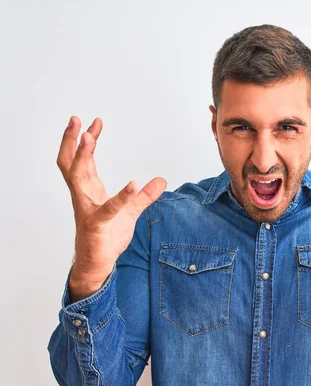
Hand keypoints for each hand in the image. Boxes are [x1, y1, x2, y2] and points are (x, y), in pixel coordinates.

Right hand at [57, 116, 166, 299]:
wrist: (98, 262)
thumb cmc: (107, 236)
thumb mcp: (131, 211)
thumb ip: (145, 196)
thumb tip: (161, 180)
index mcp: (88, 190)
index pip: (82, 160)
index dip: (87, 140)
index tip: (95, 123)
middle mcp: (82, 196)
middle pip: (69, 162)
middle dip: (70, 140)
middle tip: (75, 119)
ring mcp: (86, 209)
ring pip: (76, 177)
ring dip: (81, 156)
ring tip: (88, 137)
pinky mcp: (96, 225)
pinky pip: (108, 208)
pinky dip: (122, 196)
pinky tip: (134, 184)